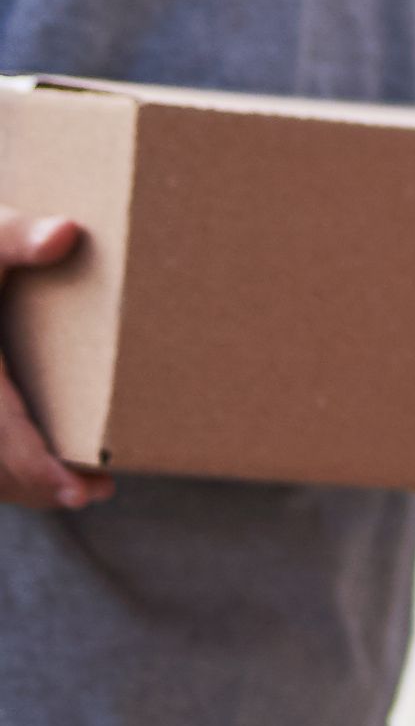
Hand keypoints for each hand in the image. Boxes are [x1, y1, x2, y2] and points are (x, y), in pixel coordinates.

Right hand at [1, 215, 105, 511]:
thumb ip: (17, 239)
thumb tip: (67, 233)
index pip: (2, 436)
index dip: (38, 471)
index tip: (83, 492)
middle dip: (36, 483)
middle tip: (94, 491)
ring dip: (20, 479)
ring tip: (79, 486)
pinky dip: (6, 464)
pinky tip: (45, 465)